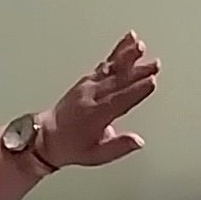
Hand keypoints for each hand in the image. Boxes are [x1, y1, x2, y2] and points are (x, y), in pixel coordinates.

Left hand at [39, 34, 157, 169]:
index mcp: (95, 115)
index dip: (136, 90)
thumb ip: (118, 147)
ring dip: (125, 56)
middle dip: (137, 71)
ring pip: (110, 68)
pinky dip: (116, 53)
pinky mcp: (86, 80)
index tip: (151, 81)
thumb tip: (138, 141)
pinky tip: (126, 44)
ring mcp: (87, 86)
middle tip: (154, 64)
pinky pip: (104, 64)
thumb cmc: (71, 146)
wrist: (45, 137)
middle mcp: (91, 96)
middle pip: (118, 81)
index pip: (120, 100)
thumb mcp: (96, 155)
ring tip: (139, 45)